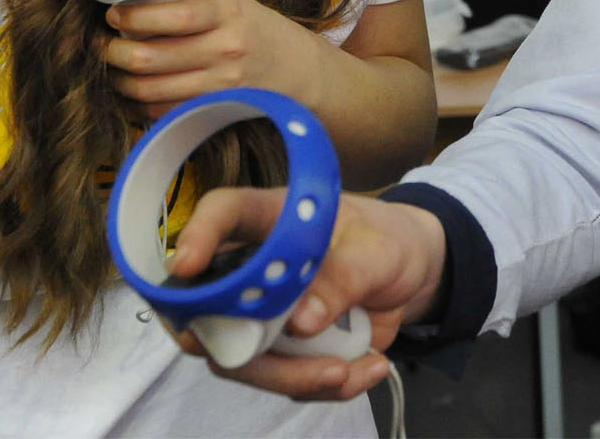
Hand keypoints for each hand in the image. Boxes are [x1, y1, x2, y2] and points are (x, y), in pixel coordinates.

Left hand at [100, 0, 324, 117]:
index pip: (164, 16)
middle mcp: (224, 48)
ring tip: (112, 68)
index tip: (112, 16)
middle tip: (99, 44)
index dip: (127, 19)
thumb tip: (128, 11)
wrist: (302, 73)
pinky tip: (132, 90)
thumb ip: (188, 7)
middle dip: (110, 52)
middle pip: (146, 58)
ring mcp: (220, 85)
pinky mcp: (214, 110)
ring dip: (118, 80)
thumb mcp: (231, 4)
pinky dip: (138, 102)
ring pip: (147, 89)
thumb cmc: (258, 31)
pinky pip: (161, 111)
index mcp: (225, 10)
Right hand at [164, 187, 448, 400]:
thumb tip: (300, 321)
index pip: (223, 213)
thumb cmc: (387, 242)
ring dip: (291, 376)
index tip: (187, 264)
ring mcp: (260, 313)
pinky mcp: (280, 349)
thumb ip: (343, 278)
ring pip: (239, 357)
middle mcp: (251, 267)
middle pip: (208, 306)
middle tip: (289, 361)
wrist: (412, 275)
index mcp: (270, 219)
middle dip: (237, 344)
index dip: (197, 234)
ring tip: (348, 372)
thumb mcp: (378, 252)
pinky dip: (320, 386)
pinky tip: (365, 369)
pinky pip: (281, 380)